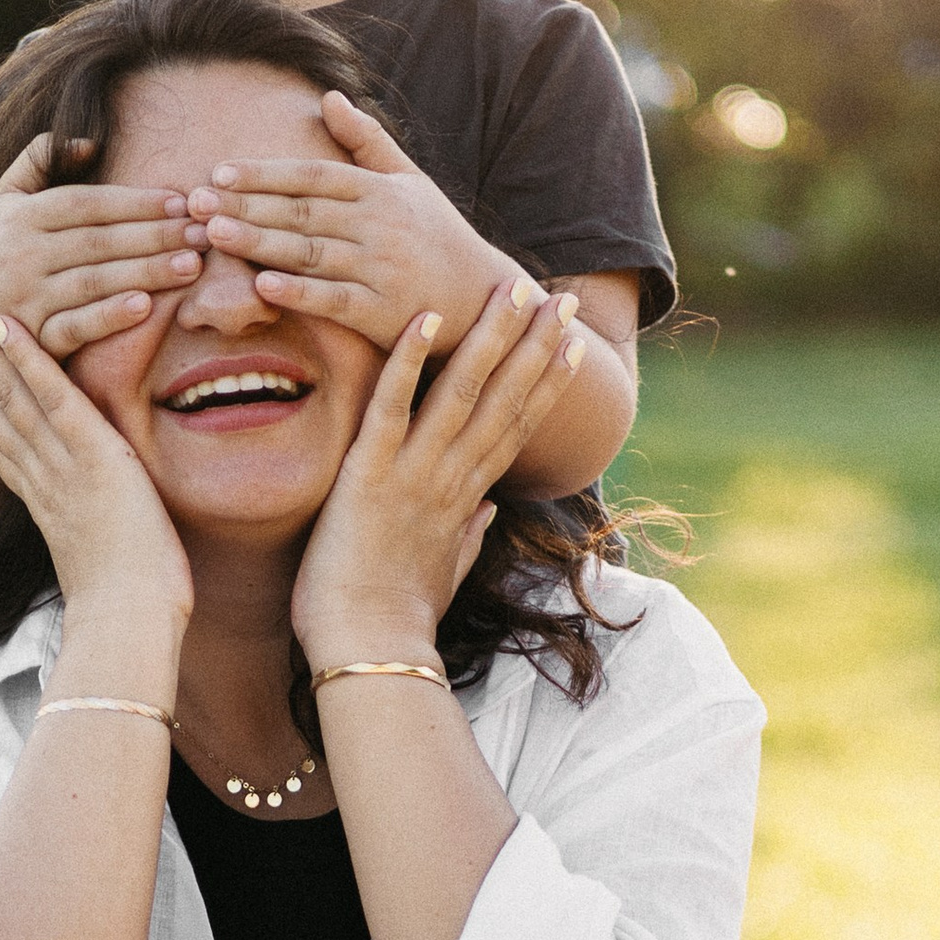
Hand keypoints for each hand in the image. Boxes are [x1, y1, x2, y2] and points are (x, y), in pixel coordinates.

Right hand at [0, 133, 203, 361]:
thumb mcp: (1, 201)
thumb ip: (37, 161)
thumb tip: (88, 141)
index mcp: (19, 217)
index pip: (86, 204)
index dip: (135, 201)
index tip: (180, 200)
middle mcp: (21, 255)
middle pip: (99, 241)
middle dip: (155, 235)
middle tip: (203, 232)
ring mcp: (26, 300)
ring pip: (94, 281)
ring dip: (146, 272)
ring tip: (192, 265)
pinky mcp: (32, 341)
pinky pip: (75, 327)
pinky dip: (109, 317)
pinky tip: (145, 307)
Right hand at [0, 296, 192, 637]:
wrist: (129, 625)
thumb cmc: (127, 610)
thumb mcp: (102, 566)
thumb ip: (91, 542)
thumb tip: (94, 552)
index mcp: (43, 504)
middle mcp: (41, 480)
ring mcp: (62, 466)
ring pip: (7, 397)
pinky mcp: (93, 456)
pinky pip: (54, 398)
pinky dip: (28, 360)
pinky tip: (4, 324)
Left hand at [195, 91, 505, 348]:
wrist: (482, 297)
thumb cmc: (437, 236)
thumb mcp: (409, 180)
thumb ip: (366, 141)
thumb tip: (328, 96)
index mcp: (380, 191)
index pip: (313, 175)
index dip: (265, 174)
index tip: (220, 172)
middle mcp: (379, 225)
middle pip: (302, 212)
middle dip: (246, 206)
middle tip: (194, 203)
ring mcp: (381, 269)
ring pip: (310, 252)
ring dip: (259, 243)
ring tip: (214, 234)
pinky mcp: (383, 313)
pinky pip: (335, 300)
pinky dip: (299, 293)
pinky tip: (261, 286)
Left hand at [291, 278, 583, 665]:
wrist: (370, 651)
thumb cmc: (396, 620)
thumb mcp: (441, 575)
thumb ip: (466, 538)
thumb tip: (486, 514)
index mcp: (466, 500)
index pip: (514, 429)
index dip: (545, 384)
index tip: (569, 346)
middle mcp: (451, 480)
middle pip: (504, 400)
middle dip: (536, 346)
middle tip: (562, 299)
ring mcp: (416, 475)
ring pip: (461, 392)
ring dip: (490, 337)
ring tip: (513, 288)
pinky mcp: (371, 476)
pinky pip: (392, 406)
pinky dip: (409, 361)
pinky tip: (427, 317)